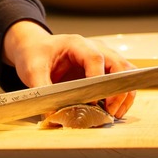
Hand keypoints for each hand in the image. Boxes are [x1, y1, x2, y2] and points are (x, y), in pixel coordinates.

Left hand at [1, 21, 136, 118]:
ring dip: (124, 93)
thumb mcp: (32, 69)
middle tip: (109, 111)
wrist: (35, 47)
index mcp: (77, 44)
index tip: (92, 101)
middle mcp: (95, 48)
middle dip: (117, 90)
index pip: (95, 58)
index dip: (97, 79)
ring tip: (114, 113)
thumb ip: (41, 89)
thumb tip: (52, 113)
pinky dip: (122, 95)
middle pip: (118, 64)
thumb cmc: (35, 53)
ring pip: (126, 72)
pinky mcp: (104, 69)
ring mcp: (103, 57)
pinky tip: (114, 110)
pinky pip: (122, 80)